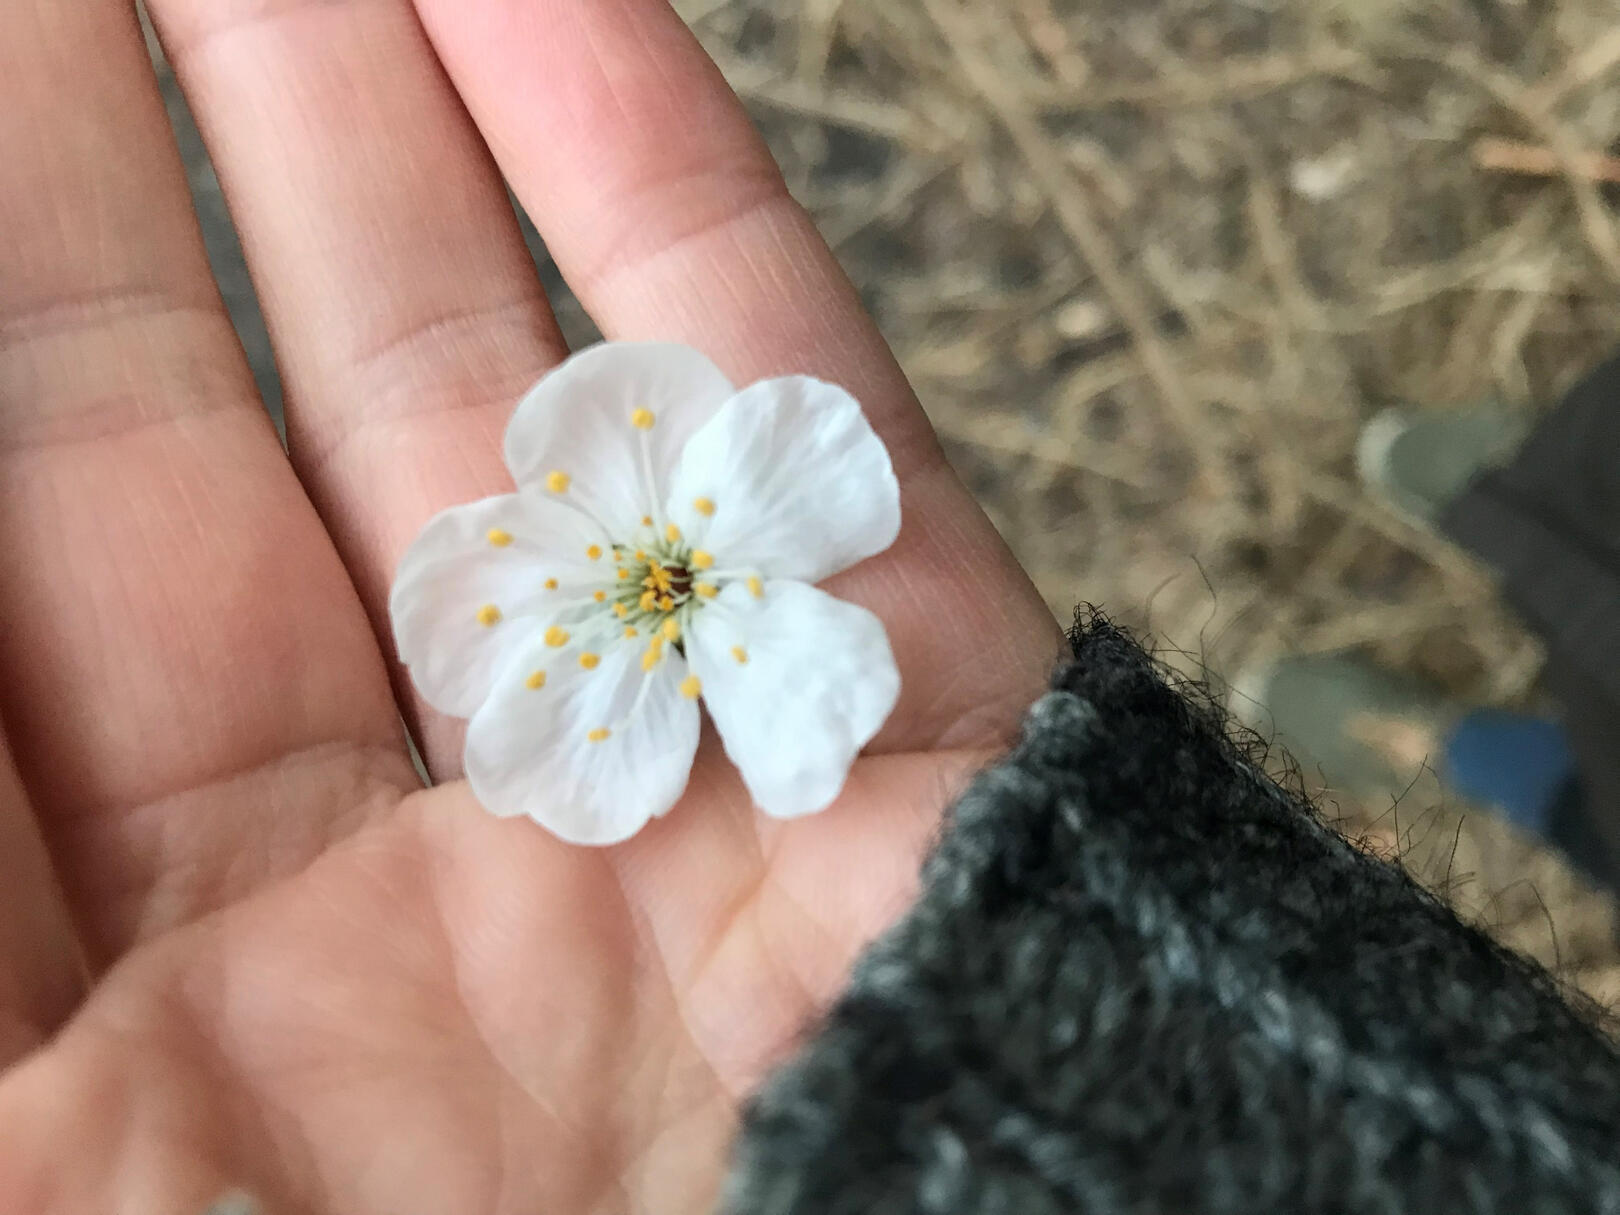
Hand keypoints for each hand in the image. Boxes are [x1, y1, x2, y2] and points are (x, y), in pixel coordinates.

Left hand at [0, 0, 1058, 1208]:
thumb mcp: (19, 1190)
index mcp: (130, 1030)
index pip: (2, 628)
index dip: (2, 341)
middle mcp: (384, 909)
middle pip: (216, 478)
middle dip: (124, 200)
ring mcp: (654, 821)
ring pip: (500, 415)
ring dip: (385, 138)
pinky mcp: (897, 761)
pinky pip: (781, 433)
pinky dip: (667, 197)